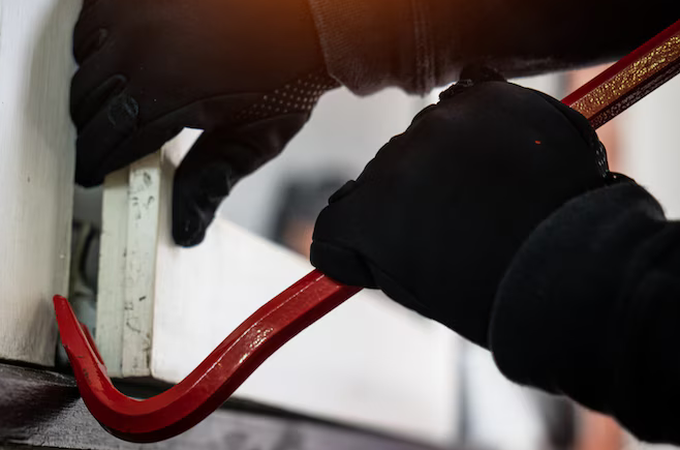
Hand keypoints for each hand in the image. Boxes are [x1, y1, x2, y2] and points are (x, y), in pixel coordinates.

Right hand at [71, 0, 336, 245]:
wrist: (306, 19)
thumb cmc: (287, 75)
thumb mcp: (254, 139)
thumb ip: (211, 181)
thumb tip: (186, 227)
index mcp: (171, 94)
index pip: (110, 139)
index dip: (97, 162)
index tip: (93, 174)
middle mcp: (145, 48)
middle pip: (88, 102)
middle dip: (92, 131)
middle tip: (104, 146)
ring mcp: (138, 13)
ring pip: (84, 60)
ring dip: (93, 87)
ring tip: (115, 105)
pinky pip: (92, 22)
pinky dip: (98, 45)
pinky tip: (121, 60)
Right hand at [311, 69, 610, 346]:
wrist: (574, 264)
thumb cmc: (495, 290)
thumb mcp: (419, 288)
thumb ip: (384, 254)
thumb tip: (378, 227)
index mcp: (364, 220)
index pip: (336, 222)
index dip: (357, 243)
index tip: (381, 251)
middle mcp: (388, 164)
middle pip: (386, 176)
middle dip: (412, 196)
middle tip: (461, 223)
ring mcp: (436, 124)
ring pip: (427, 138)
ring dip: (448, 158)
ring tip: (494, 193)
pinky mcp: (482, 97)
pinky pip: (467, 99)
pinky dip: (479, 122)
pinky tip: (503, 152)